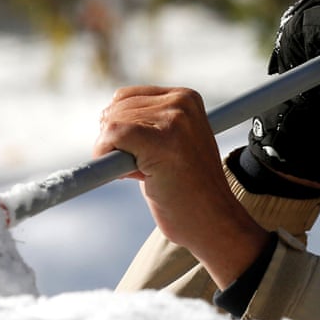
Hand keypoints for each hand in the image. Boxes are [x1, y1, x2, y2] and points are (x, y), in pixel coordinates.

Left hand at [95, 86, 270, 287]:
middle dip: (116, 140)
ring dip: (113, 152)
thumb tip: (106, 118)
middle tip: (142, 169)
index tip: (136, 153)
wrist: (213, 223)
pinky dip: (105, 155)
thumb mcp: (174, 146)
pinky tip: (127, 174)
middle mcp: (181, 103)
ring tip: (144, 174)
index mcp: (187, 99)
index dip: (120, 126)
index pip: (128, 97)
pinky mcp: (160, 140)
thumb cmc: (191, 192)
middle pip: (116, 107)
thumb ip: (150, 126)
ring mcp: (173, 120)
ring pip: (112, 122)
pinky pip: (112, 135)